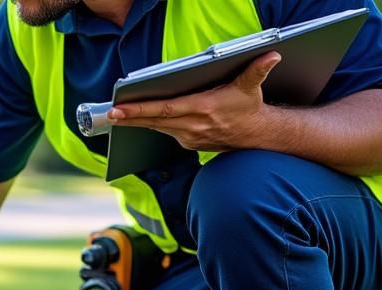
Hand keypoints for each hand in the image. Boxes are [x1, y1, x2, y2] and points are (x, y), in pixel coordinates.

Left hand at [108, 52, 281, 151]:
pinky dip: (150, 126)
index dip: (140, 109)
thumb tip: (272, 55)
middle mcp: (193, 126)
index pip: (164, 109)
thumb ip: (258, 69)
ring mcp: (189, 137)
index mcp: (202, 109)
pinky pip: (165, 132)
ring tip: (116, 115)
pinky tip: (135, 120)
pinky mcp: (188, 143)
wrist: (257, 136)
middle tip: (109, 113)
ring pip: (157, 128)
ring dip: (136, 122)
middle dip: (130, 117)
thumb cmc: (249, 107)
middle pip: (155, 121)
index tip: (120, 108)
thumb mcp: (252, 86)